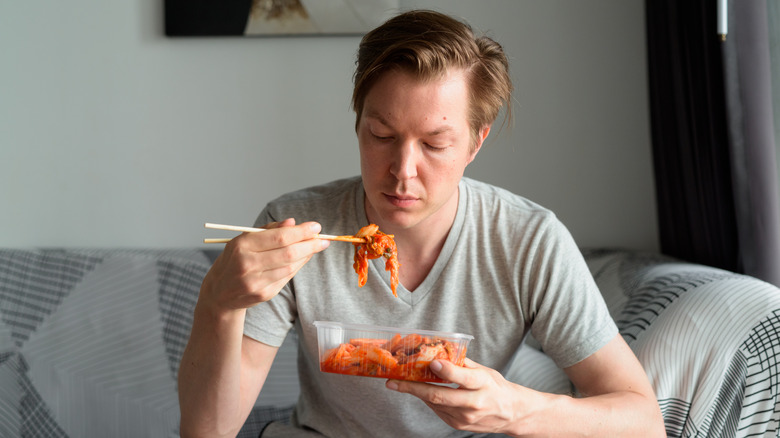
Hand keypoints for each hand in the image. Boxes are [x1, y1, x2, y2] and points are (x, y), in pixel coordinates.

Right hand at [200, 218, 329, 312]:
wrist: (220, 292)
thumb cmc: (235, 259)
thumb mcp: (244, 239)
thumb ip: (268, 229)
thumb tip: (292, 222)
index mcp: (242, 245)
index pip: (279, 237)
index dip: (301, 232)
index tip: (316, 226)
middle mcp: (247, 264)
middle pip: (288, 253)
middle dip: (310, 244)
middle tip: (323, 239)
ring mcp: (255, 282)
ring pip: (290, 267)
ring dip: (306, 256)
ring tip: (316, 246)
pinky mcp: (263, 295)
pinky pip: (286, 278)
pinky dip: (297, 267)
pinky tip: (303, 259)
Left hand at [386, 358, 535, 434]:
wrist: (511, 413)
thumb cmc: (495, 387)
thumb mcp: (484, 370)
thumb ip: (461, 362)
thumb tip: (438, 350)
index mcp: (483, 384)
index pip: (462, 377)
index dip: (445, 370)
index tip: (430, 363)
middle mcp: (474, 403)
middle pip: (440, 395)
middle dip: (413, 388)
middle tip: (393, 381)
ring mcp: (465, 417)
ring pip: (434, 403)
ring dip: (415, 392)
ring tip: (399, 382)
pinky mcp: (458, 424)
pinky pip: (437, 410)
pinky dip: (427, 399)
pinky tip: (420, 391)